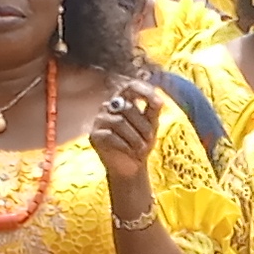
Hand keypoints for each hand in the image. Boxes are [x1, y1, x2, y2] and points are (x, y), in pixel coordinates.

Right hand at [86, 78, 165, 200]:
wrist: (131, 167)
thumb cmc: (141, 143)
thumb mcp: (151, 125)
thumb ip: (153, 110)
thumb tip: (159, 100)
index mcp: (123, 100)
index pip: (130, 86)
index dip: (144, 91)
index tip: (159, 103)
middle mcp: (109, 106)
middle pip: (128, 108)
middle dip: (143, 126)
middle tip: (149, 140)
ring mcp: (99, 120)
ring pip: (120, 122)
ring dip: (135, 138)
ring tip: (140, 148)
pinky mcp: (94, 135)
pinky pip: (110, 135)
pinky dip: (124, 145)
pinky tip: (130, 152)